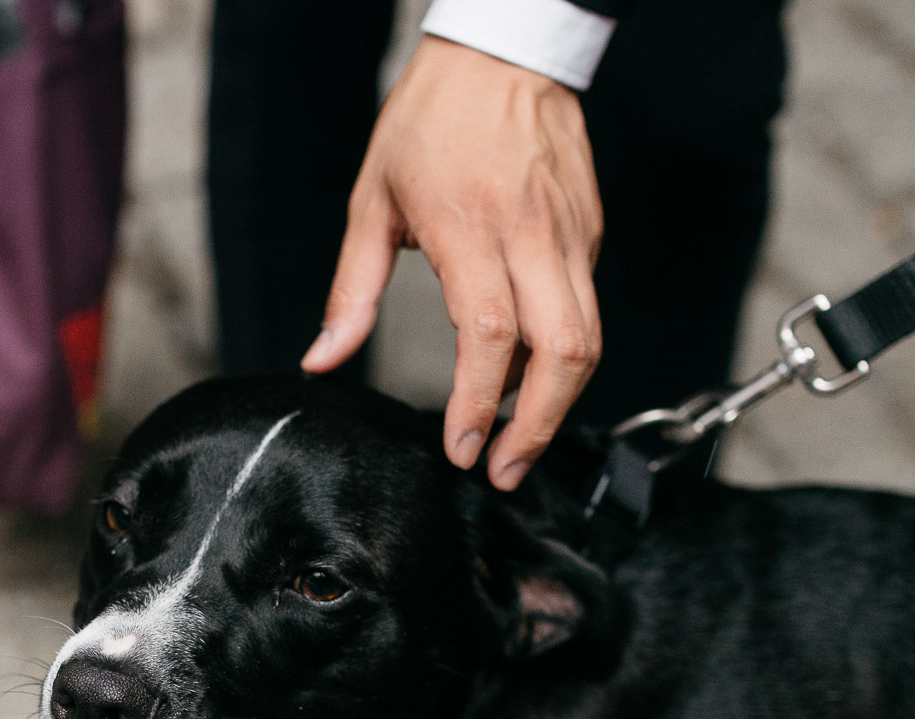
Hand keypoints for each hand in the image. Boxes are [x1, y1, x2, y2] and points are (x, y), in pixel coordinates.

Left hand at [301, 36, 603, 490]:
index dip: (482, 404)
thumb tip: (323, 361)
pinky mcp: (591, 234)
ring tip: (515, 441)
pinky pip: (584, 310)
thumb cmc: (430, 120)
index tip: (463, 450)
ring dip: (557, 402)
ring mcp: (571, 235)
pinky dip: (558, 355)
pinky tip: (521, 374)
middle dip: (539, 427)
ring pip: (588, 338)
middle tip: (503, 471)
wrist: (503, 51)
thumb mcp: (371, 201)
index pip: (491, 334)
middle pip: (564, 352)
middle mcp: (531, 235)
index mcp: (470, 227)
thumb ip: (350, 292)